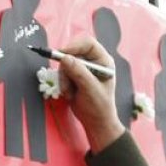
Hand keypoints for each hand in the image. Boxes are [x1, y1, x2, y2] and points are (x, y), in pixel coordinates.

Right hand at [57, 36, 122, 151]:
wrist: (95, 121)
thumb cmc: (99, 106)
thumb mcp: (90, 89)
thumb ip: (79, 73)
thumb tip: (65, 58)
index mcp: (104, 61)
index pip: (88, 44)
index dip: (74, 46)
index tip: (62, 54)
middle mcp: (93, 62)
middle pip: (73, 52)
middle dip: (67, 67)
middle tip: (64, 79)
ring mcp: (83, 69)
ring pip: (65, 64)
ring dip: (64, 79)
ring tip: (70, 93)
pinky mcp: (74, 76)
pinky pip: (62, 73)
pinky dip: (62, 84)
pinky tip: (70, 94)